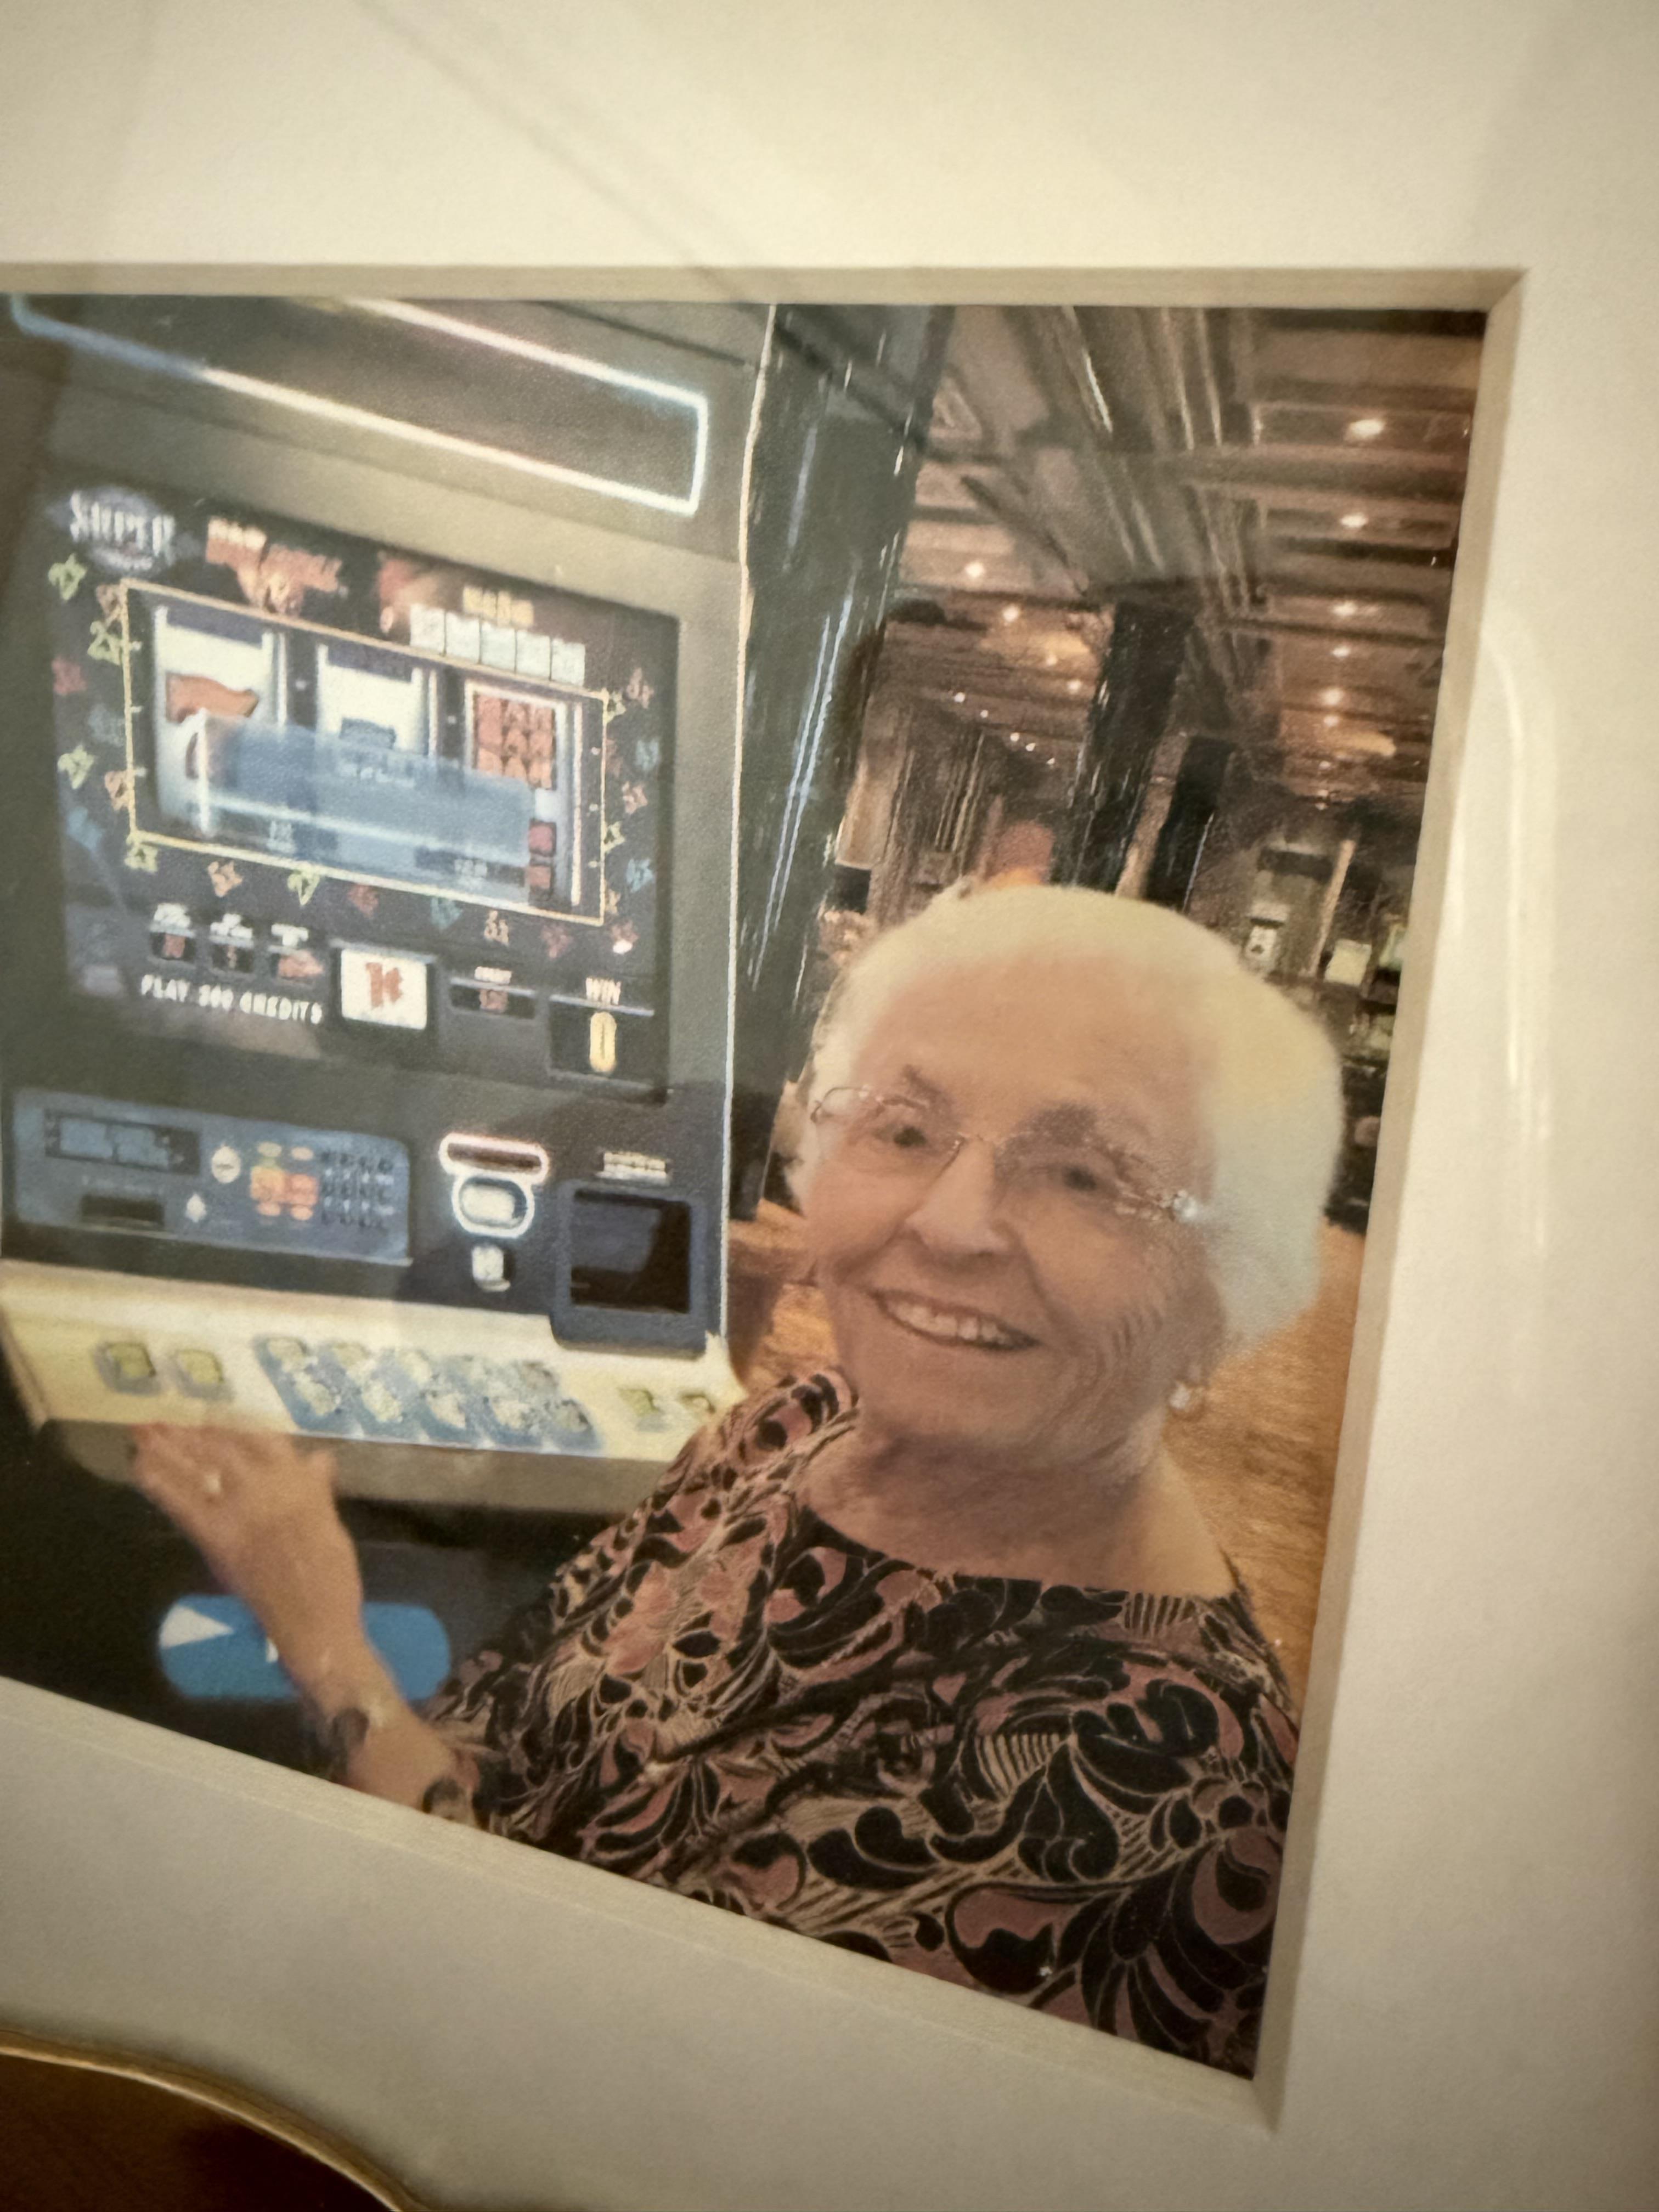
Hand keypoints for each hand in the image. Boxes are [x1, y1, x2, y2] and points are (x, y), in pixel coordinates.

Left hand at [132, 1426, 374, 1703]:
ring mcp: (241, 1510)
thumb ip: (317, 1491)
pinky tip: (140, 1467)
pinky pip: (184, 1503)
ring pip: (201, 1466)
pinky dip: (160, 1483)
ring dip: (170, 1446)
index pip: (263, 1441)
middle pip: (224, 1447)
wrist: (314, 1619)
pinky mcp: (219, 1537)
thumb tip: (318, 1459)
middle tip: (162, 1419)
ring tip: (144, 1430)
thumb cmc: (331, 1576)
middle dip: (191, 1432)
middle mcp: (269, 1488)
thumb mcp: (331, 1525)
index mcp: (300, 1483)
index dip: (232, 1427)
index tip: (212, 1416)